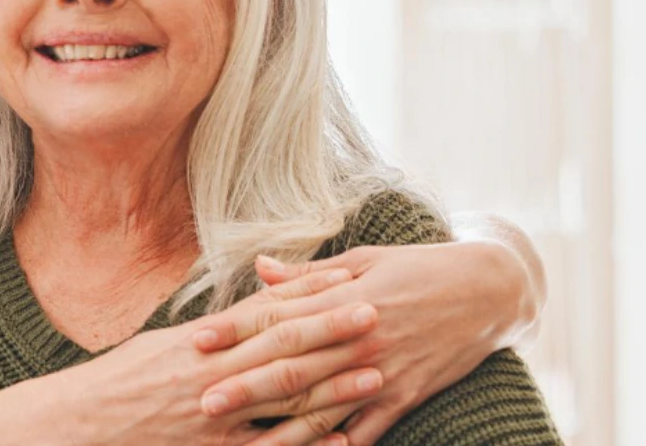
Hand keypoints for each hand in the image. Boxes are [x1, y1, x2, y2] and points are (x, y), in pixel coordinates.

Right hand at [52, 268, 383, 445]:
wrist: (81, 425)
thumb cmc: (119, 383)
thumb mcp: (161, 346)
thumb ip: (212, 332)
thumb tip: (251, 308)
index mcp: (198, 343)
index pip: (263, 312)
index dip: (308, 297)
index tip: (346, 282)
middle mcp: (211, 375)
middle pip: (282, 348)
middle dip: (332, 331)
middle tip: (377, 314)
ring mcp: (215, 416)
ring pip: (285, 399)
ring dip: (335, 386)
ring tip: (375, 372)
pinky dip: (309, 445)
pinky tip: (344, 438)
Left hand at [201, 244, 524, 444]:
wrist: (491, 290)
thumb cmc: (419, 268)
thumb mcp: (363, 260)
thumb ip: (308, 275)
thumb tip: (259, 268)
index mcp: (342, 298)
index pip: (277, 316)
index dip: (234, 329)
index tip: (196, 340)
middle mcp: (359, 337)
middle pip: (292, 365)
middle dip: (245, 384)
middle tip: (203, 401)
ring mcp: (384, 369)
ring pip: (324, 402)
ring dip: (280, 423)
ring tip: (243, 437)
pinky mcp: (407, 393)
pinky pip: (369, 427)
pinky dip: (342, 444)